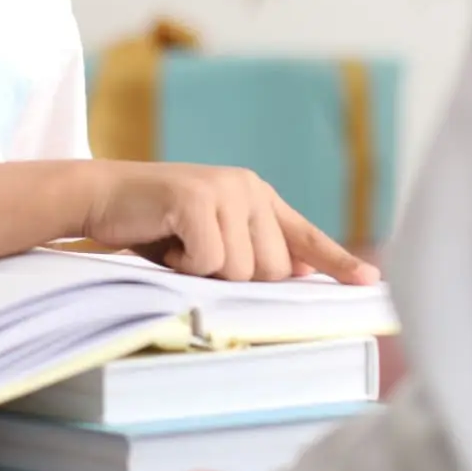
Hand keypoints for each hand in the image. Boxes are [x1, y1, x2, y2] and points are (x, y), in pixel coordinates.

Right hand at [83, 161, 379, 283]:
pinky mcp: (197, 199)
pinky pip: (209, 260)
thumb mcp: (210, 236)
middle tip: (194, 256)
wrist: (101, 197)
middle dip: (233, 277)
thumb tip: (298, 273)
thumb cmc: (154, 225)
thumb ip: (251, 248)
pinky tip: (165, 243)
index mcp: (256, 196)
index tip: (370, 282)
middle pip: (271, 269)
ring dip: (204, 272)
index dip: (337, 261)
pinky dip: (183, 264)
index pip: (304, 234)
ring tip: (178, 246)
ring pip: (242, 270)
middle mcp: (247, 187)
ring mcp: (223, 189)